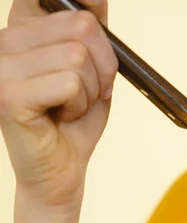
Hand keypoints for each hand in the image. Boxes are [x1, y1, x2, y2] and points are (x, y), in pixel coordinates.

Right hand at [0, 0, 117, 209]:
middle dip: (104, 64)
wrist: (62, 169)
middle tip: (91, 90)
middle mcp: (4, 41)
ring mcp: (1, 67)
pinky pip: (69, 83)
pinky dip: (80, 104)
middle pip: (80, 25)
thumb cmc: (75, 119)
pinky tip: (63, 116)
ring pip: (78, 56)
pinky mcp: (9, 95)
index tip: (95, 7)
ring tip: (72, 106)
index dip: (81, 2)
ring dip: (91, 89)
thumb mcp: (92, 69)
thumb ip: (92, 32)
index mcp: (21, 30)